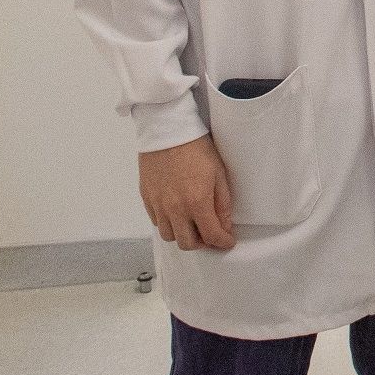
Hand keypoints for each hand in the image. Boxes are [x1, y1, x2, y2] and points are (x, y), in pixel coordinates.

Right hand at [139, 135, 234, 250]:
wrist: (167, 130)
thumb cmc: (197, 148)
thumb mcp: (219, 173)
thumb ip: (222, 203)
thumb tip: (225, 225)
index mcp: (197, 202)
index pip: (211, 235)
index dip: (222, 242)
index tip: (228, 241)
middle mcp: (175, 209)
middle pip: (187, 243)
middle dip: (203, 243)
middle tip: (211, 235)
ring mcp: (158, 205)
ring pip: (169, 236)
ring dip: (183, 235)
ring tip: (193, 225)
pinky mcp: (146, 198)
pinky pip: (156, 222)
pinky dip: (169, 224)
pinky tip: (178, 214)